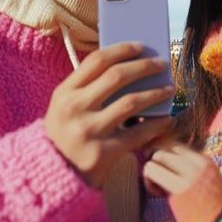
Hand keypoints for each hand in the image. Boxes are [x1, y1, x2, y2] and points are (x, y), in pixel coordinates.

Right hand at [45, 41, 175, 189]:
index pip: (96, 61)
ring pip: (131, 102)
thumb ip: (87, 89)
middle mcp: (75, 108)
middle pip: (117, 76)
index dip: (121, 50)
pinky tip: (167, 118)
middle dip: (144, 67)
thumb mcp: (64, 109)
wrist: (52, 176)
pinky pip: (138, 133)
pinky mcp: (103, 152)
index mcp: (64, 93)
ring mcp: (89, 131)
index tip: (140, 46)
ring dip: (155, 93)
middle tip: (161, 64)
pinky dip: (156, 123)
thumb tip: (129, 67)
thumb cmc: (64, 135)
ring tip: (168, 88)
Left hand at [142, 142, 221, 221]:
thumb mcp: (212, 184)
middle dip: (157, 164)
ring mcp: (189, 175)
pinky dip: (148, 181)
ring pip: (157, 157)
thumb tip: (171, 169)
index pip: (176, 147)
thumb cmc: (217, 214)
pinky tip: (158, 195)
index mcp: (206, 163)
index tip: (167, 174)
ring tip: (158, 189)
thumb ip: (194, 174)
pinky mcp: (178, 189)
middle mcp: (198, 165)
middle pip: (165, 149)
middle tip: (160, 182)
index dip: (166, 160)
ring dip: (151, 172)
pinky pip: (151, 171)